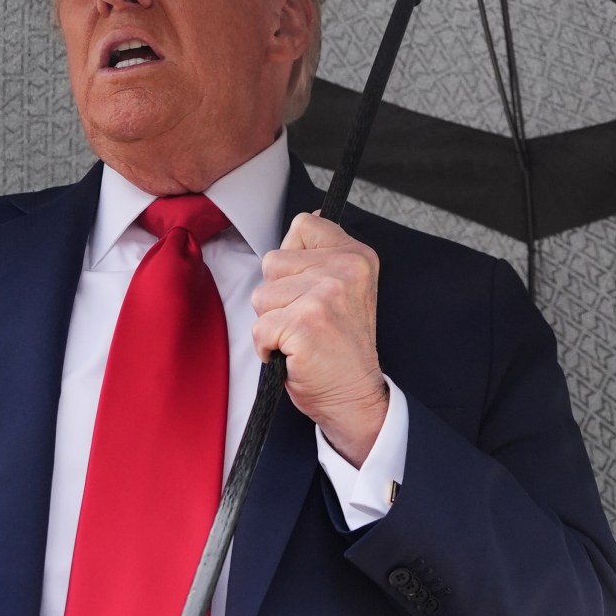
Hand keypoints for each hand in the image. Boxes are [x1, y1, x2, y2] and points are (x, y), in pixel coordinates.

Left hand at [252, 213, 388, 462]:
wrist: (354, 396)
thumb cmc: (342, 347)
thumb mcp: (346, 288)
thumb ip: (324, 254)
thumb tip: (306, 219)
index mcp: (356, 256)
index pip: (303, 225)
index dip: (294, 259)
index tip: (310, 286)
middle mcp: (345, 271)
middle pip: (273, 262)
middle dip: (278, 295)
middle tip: (307, 320)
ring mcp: (325, 297)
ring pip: (261, 296)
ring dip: (272, 322)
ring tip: (301, 337)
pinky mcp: (305, 325)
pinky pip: (259, 328)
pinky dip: (268, 348)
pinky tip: (294, 354)